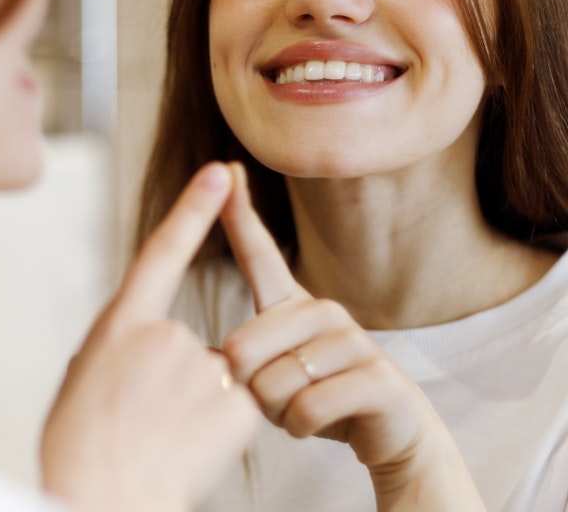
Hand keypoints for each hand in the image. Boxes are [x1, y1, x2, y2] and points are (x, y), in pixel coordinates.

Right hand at [40, 163, 258, 511]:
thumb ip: (120, 344)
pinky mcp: (234, 401)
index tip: (219, 175)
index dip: (194, 208)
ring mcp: (199, 364)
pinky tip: (189, 446)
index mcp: (120, 324)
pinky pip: (236, 402)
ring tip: (162, 437)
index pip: (164, 251)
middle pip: (185, 340)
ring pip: (212, 374)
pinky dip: (218, 424)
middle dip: (173, 377)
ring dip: (195, 403)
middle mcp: (162, 334)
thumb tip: (141, 342)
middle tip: (143, 418)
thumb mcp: (83, 376)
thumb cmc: (80, 445)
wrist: (98, 498)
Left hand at [219, 164, 485, 510]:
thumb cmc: (316, 398)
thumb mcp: (272, 372)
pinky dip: (300, 428)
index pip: (258, 251)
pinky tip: (317, 423)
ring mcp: (351, 339)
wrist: (388, 433)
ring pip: (274, 384)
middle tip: (276, 397)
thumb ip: (244, 355)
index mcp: (291, 303)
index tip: (225, 168)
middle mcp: (321, 309)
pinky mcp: (376, 376)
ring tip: (301, 408)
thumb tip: (213, 356)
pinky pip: (308, 408)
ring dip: (277, 413)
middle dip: (247, 389)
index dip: (238, 212)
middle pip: (241, 348)